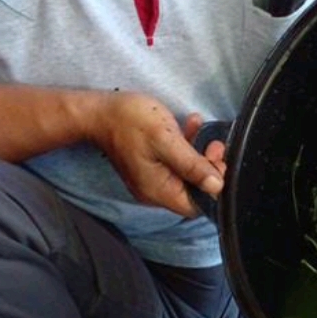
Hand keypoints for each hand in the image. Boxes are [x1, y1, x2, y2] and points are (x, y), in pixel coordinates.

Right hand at [90, 93, 224, 218]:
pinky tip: (190, 125)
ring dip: (198, 153)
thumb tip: (217, 187)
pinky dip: (185, 146)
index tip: (218, 161)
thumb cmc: (130, 122)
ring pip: (185, 174)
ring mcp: (151, 179)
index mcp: (158, 190)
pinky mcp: (149, 166)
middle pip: (192, 190)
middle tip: (215, 144)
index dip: (213, 187)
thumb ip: (192, 165)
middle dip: (208, 166)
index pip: (196, 205)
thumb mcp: (166, 139)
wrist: (98, 112)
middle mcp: (154, 191)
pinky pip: (174, 163)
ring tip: (203, 130)